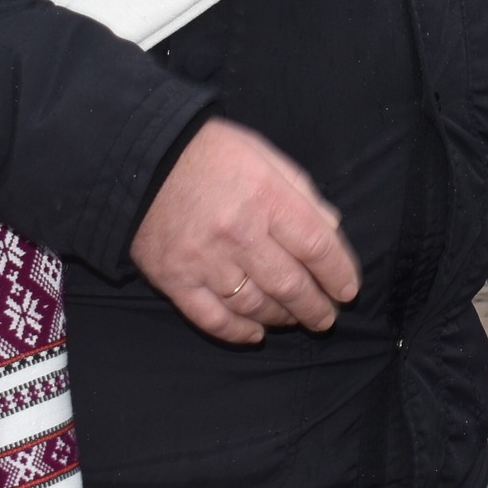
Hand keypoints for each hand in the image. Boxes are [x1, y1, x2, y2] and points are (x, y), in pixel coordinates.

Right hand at [130, 117, 359, 345]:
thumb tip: (332, 229)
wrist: (139, 159)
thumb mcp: (265, 157)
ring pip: (255, 305)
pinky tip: (256, 333)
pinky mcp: (174, 279)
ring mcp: (204, 260)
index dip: (338, 273)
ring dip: (283, 318)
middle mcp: (237, 232)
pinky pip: (212, 318)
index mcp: (265, 197)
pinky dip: (238, 331)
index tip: (348, 289)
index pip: (316, 246)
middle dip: (316, 307)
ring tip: (296, 320)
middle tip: (327, 318)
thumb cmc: (210, 153)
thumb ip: (302, 193)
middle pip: (290, 284)